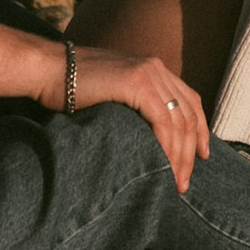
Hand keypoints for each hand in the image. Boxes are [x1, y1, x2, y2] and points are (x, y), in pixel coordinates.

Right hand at [42, 46, 210, 193]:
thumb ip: (133, 106)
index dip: (200, 130)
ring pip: (179, 121)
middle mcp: (156, 68)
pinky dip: (168, 146)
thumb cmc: (70, 88)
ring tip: (175, 182)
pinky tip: (165, 165)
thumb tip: (148, 138)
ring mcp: (148, 73)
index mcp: (153, 68)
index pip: (189, 100)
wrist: (47, 69)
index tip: (202, 156)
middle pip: (189, 114)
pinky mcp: (137, 83)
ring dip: (180, 155)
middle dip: (191, 151)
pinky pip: (163, 121)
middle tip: (185, 181)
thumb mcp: (112, 95)